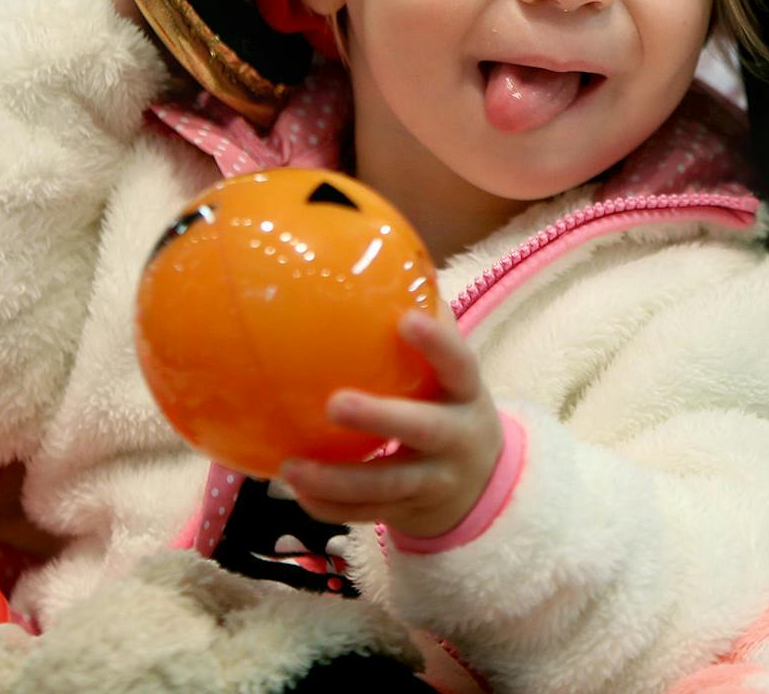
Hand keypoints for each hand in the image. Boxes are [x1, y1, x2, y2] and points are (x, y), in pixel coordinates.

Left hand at [279, 309, 503, 541]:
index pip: (459, 363)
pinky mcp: (409, 512)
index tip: (406, 320)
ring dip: (338, 479)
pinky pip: (366, 515)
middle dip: (382, 418)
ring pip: (388, 486)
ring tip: (291, 467)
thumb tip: (379, 253)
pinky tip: (294, 490)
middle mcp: (457, 438)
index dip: (438, 344)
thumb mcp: (446, 372)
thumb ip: (424, 322)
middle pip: (425, 430)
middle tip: (334, 403)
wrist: (477, 482)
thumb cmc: (446, 402)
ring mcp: (435, 481)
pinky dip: (330, 507)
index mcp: (465, 394)